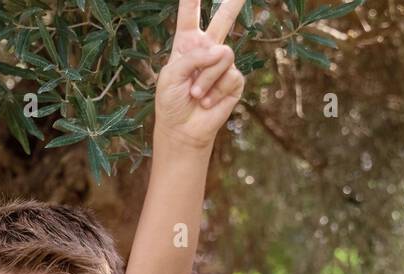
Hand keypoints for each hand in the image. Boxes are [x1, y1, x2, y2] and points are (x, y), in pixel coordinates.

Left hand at [154, 0, 246, 149]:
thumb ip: (192, 57)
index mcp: (187, 44)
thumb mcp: (170, 76)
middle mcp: (207, 50)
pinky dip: (215, 91)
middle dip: (233, 2)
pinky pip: (230, 76)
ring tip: (195, 94)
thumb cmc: (171, 103)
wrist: (182, 131)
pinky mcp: (234, 81)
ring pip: (223, 55)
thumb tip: (221, 51)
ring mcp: (222, 65)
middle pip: (223, 19)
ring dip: (206, 78)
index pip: (189, 15)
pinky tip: (206, 102)